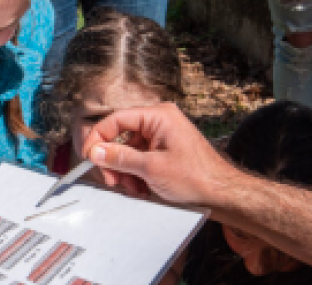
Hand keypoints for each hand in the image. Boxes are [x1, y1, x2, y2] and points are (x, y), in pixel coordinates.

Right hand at [81, 103, 238, 205]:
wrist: (222, 194)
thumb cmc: (196, 177)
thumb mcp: (151, 168)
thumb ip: (120, 157)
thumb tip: (95, 152)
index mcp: (158, 116)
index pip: (117, 119)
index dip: (98, 138)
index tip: (88, 157)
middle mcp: (160, 121)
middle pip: (121, 136)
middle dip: (114, 160)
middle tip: (112, 179)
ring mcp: (162, 135)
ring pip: (129, 150)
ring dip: (126, 171)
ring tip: (133, 188)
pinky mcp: (164, 150)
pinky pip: (140, 157)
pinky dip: (136, 173)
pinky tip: (141, 188)